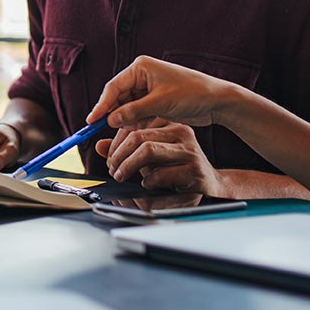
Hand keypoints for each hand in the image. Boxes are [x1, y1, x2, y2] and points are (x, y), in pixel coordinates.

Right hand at [87, 56, 246, 131]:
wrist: (216, 101)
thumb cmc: (192, 94)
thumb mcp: (160, 103)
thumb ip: (133, 112)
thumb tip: (110, 120)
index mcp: (141, 68)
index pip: (114, 87)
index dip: (101, 105)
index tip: (92, 120)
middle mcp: (142, 75)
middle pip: (118, 97)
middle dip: (113, 114)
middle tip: (102, 131)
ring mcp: (148, 88)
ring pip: (126, 106)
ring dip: (125, 119)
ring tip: (127, 131)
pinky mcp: (154, 100)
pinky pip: (137, 112)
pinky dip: (135, 121)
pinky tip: (136, 130)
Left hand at [95, 120, 226, 195]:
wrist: (210, 183)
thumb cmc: (177, 168)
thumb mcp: (150, 156)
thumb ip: (126, 149)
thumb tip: (99, 146)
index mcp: (169, 124)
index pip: (134, 126)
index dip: (116, 143)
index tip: (109, 158)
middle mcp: (181, 132)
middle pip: (138, 137)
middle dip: (119, 155)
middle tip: (112, 169)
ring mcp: (189, 150)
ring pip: (148, 151)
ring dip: (128, 166)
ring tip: (122, 176)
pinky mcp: (194, 170)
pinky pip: (161, 173)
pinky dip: (148, 181)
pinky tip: (147, 185)